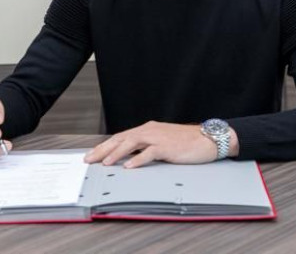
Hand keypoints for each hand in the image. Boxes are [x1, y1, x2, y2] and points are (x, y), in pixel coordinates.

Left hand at [83, 121, 236, 168]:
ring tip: (105, 163)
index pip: (120, 137)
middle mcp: (149, 131)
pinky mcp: (167, 147)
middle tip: (89, 159)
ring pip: (131, 143)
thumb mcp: (161, 142)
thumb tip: (129, 157)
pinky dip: (138, 160)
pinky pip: (149, 153)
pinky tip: (129, 167)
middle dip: (103, 149)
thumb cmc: (186, 141)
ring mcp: (157, 138)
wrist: (206, 138)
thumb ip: (146, 147)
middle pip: (121, 139)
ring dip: (116, 153)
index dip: (104, 146)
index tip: (92, 155)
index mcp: (147, 129)